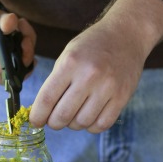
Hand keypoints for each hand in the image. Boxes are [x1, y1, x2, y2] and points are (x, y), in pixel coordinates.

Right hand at [0, 0, 35, 84]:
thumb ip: (0, 18)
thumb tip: (13, 23)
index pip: (12, 68)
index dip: (25, 55)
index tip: (25, 37)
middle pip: (16, 73)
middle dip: (27, 52)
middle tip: (23, 29)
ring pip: (15, 72)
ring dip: (23, 52)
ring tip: (19, 29)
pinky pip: (9, 68)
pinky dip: (17, 55)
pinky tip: (15, 37)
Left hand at [29, 0, 162, 132]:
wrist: (127, 35)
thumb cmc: (91, 47)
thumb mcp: (68, 55)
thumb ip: (55, 83)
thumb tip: (42, 113)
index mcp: (71, 62)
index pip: (47, 99)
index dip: (37, 116)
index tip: (35, 121)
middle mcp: (89, 75)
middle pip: (63, 115)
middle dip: (54, 123)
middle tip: (54, 120)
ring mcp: (108, 87)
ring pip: (81, 123)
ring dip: (73, 124)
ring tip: (74, 114)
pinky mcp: (122, 97)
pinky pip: (101, 124)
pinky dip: (91, 126)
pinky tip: (88, 116)